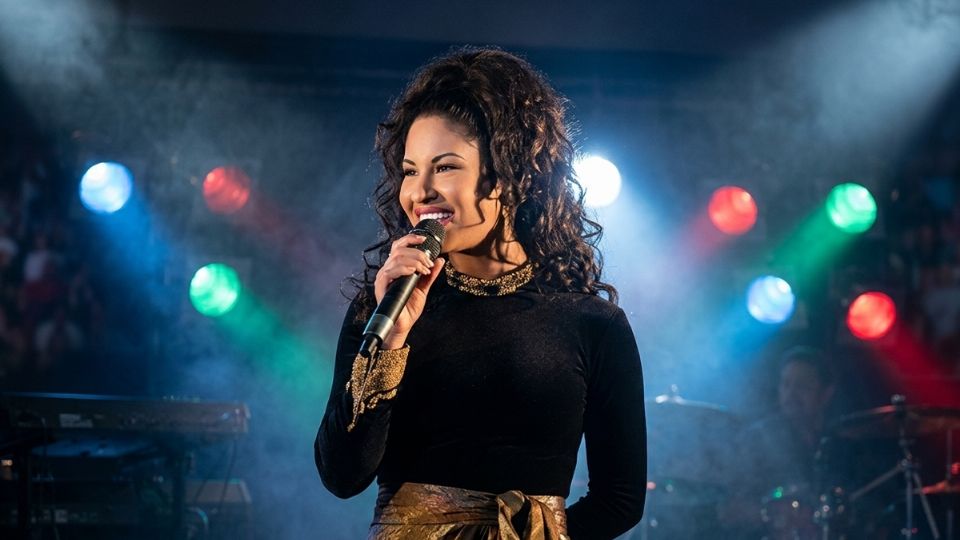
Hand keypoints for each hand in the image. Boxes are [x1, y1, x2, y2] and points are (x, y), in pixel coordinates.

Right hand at [374, 233, 445, 348]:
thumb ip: (430, 274)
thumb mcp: (424, 287)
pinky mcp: (380, 286)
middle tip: (428, 263)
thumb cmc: (410, 306)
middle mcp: (387, 270)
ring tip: (424, 270)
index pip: (399, 246)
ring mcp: (383, 278)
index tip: (424, 239)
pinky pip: (389, 271)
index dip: (410, 239)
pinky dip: (403, 269)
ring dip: (414, 261)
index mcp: (395, 268)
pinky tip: (413, 272)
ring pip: (396, 258)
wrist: (404, 324)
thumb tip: (439, 260)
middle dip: (417, 253)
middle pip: (399, 249)